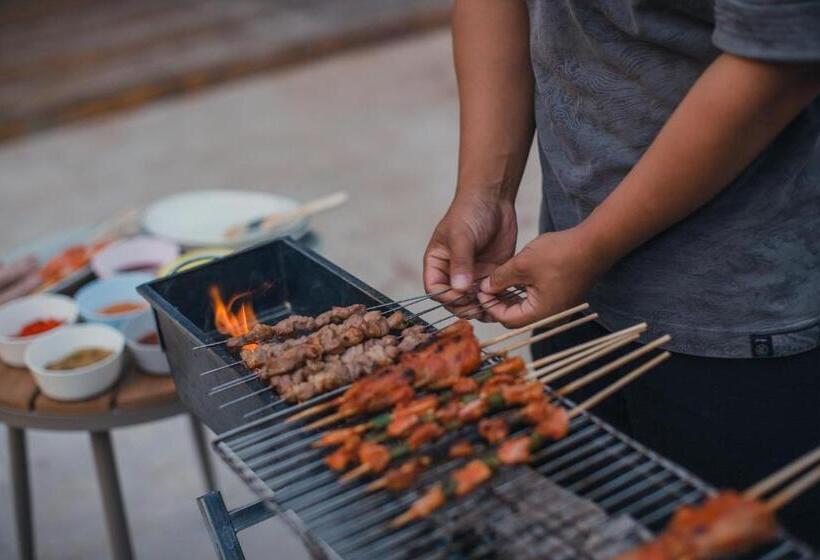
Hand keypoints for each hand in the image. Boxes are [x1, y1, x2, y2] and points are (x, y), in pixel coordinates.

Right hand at [423, 192, 517, 317]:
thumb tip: (460, 289)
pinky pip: (491, 294)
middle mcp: (452, 273)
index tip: (462, 295)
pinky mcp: (490, 274)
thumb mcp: (461, 236)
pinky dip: (497, 301)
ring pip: (473, 301)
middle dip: (465, 306)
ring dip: (481, 307)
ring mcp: (472, 275)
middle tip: (479, 306)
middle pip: (454, 300)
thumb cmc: (469, 212)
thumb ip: (460, 263)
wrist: (494, 199)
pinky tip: (505, 302)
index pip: (435, 290)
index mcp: (437, 263)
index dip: (447, 297)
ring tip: (493, 307)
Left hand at [477, 226, 607, 327]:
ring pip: (527, 309)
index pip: (506, 319)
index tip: (480, 291)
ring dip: (511, 297)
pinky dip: (524, 293)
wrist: (595, 244)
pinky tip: (514, 279)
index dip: (490, 306)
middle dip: (499, 303)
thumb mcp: (522, 264)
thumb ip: (500, 279)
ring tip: (497, 282)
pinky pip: (538, 302)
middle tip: (486, 288)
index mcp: (541, 314)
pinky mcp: (563, 299)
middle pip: (516, 317)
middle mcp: (551, 317)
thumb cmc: (561, 254)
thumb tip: (485, 288)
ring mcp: (559, 309)